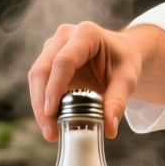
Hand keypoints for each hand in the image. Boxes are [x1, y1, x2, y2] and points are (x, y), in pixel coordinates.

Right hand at [27, 23, 164, 140]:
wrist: (122, 51)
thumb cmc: (124, 60)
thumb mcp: (127, 79)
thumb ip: (118, 101)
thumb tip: (109, 129)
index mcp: (86, 34)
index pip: (64, 61)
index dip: (54, 87)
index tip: (51, 112)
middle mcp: (65, 36)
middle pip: (43, 69)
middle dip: (42, 102)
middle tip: (49, 130)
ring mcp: (53, 46)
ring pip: (36, 76)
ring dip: (39, 105)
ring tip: (50, 131)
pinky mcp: (48, 59)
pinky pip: (39, 82)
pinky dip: (42, 102)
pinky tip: (50, 121)